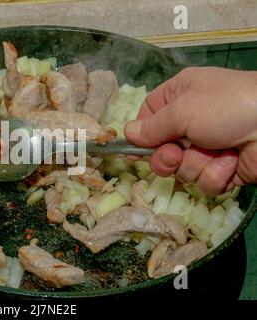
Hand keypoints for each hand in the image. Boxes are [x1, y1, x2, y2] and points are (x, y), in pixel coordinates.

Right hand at [125, 67, 256, 194]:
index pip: (148, 118)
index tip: (134, 150)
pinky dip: (217, 174)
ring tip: (215, 153)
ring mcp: (208, 147)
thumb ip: (151, 127)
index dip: (140, 136)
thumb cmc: (226, 106)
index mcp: (179, 98)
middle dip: (167, 158)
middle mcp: (191, 122)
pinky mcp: (224, 169)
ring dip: (197, 165)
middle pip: (161, 150)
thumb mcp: (181, 110)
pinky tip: (231, 162)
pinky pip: (205, 182)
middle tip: (177, 154)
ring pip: (182, 169)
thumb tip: (127, 133)